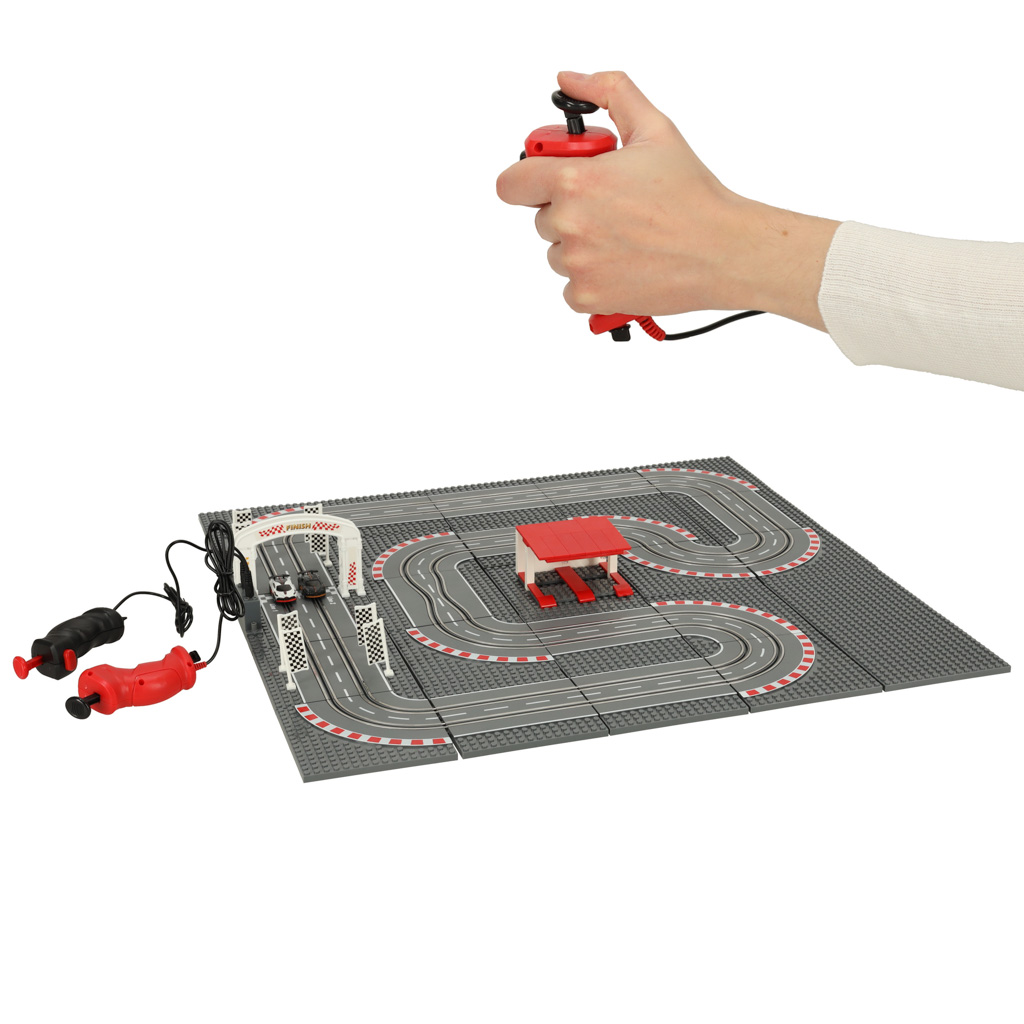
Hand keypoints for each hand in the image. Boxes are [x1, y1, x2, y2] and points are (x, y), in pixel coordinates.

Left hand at [496, 70, 838, 330]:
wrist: (721, 250)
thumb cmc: (691, 194)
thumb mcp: (653, 127)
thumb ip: (608, 92)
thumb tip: (570, 80)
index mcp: (575, 180)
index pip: (511, 184)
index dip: (525, 180)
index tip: (542, 182)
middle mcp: (569, 224)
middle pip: (541, 219)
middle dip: (569, 211)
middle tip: (612, 208)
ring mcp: (576, 265)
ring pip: (557, 254)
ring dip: (581, 247)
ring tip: (625, 238)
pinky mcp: (586, 297)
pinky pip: (571, 288)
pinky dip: (593, 280)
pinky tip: (625, 264)